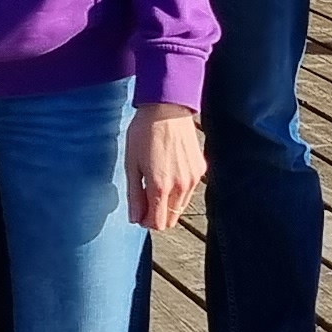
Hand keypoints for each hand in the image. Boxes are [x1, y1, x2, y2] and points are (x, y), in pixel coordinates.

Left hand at [127, 103, 205, 231]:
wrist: (167, 109)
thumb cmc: (143, 133)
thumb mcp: (131, 164)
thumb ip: (134, 195)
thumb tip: (135, 219)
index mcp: (160, 186)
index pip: (157, 223)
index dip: (146, 222)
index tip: (138, 211)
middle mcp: (180, 186)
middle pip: (170, 219)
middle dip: (156, 215)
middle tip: (144, 199)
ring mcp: (193, 178)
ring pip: (180, 207)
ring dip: (167, 204)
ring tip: (155, 184)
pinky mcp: (200, 169)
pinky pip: (189, 191)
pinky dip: (178, 190)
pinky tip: (168, 172)